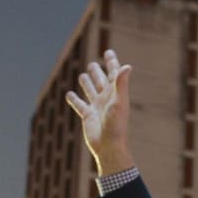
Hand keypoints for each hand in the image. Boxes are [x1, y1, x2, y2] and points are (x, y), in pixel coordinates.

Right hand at [66, 49, 135, 174]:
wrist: (108, 146)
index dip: (111, 62)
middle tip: (93, 64)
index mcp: (115, 93)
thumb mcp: (119, 102)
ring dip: (86, 83)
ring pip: (90, 91)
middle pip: (100, 81)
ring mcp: (96, 107)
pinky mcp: (87, 116)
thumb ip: (121, 83)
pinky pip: (79, 105)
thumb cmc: (116, 125)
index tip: (108, 52)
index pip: (113, 73)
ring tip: (83, 76)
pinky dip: (74, 99)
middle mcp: (106, 98)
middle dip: (97, 72)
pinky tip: (69, 94)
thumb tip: (127, 66)